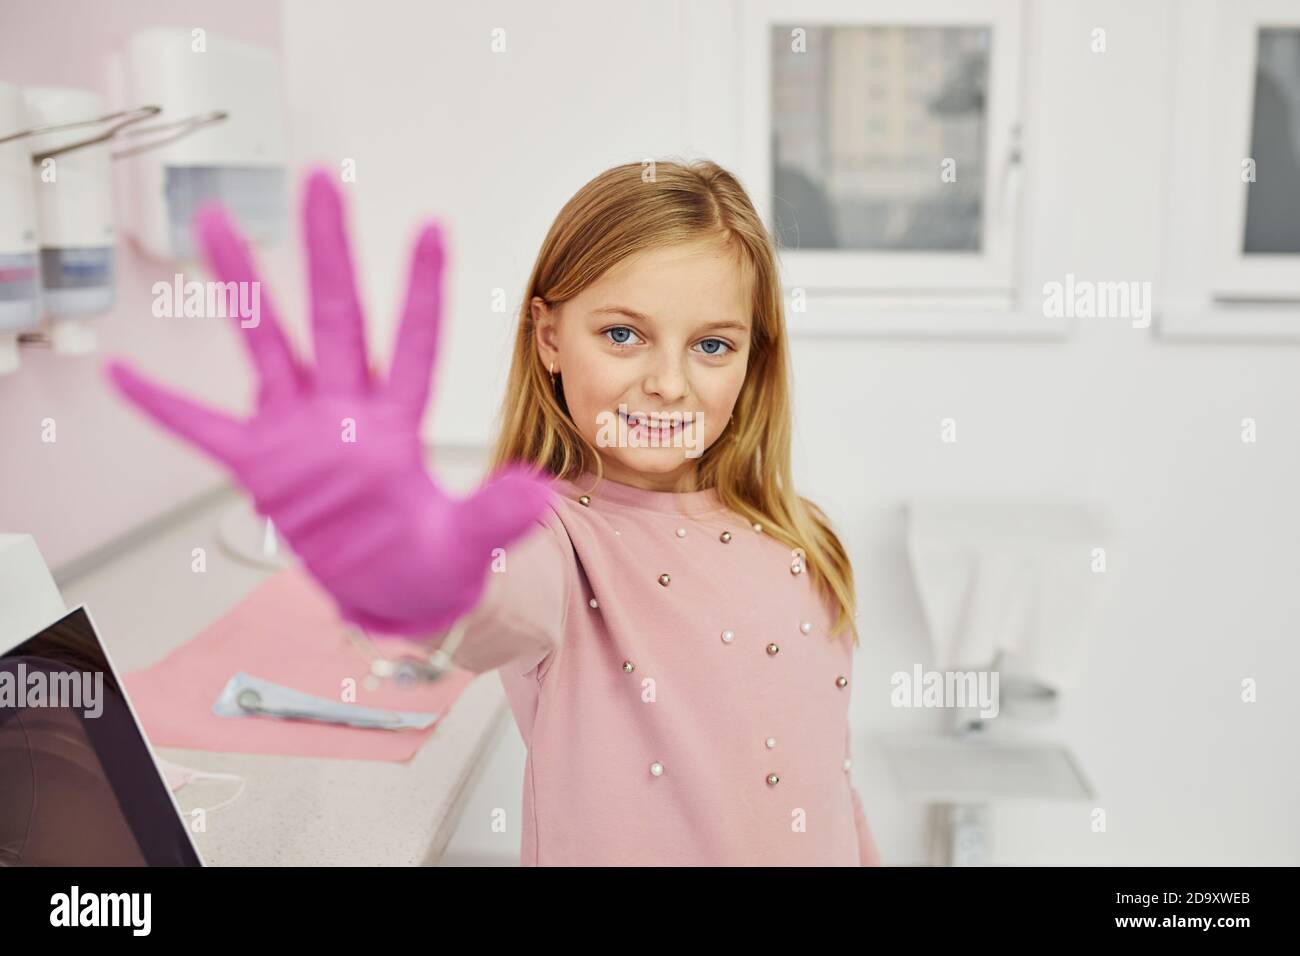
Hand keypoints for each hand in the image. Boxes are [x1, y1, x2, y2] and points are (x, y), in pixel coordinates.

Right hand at [103, 170, 551, 635]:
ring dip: (242, 290)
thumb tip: (544, 495)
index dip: (422, 291)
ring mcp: (298, 433)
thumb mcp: (467, 542)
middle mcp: (347, 413)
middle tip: (321, 179)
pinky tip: (122, 372)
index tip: (432, 226)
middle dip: (330, 252)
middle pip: (338, 320)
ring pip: (268, 347)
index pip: (415, 346)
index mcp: (400, 424)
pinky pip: (203, 431)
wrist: (389, 593)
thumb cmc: (432, 560)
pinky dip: (164, 407)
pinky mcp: (261, 466)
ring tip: (214, 220)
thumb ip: (496, 515)